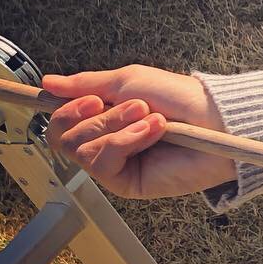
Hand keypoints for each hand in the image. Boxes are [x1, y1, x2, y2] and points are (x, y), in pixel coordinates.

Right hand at [40, 65, 237, 199]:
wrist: (214, 120)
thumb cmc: (179, 97)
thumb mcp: (129, 80)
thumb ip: (86, 84)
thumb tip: (48, 83)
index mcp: (104, 116)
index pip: (61, 120)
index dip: (66, 109)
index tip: (91, 99)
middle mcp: (104, 140)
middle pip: (61, 136)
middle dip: (97, 117)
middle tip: (133, 106)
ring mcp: (114, 163)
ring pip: (79, 148)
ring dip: (117, 126)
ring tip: (151, 118)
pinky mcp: (125, 182)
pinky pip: (101, 162)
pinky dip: (125, 142)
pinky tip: (153, 133)